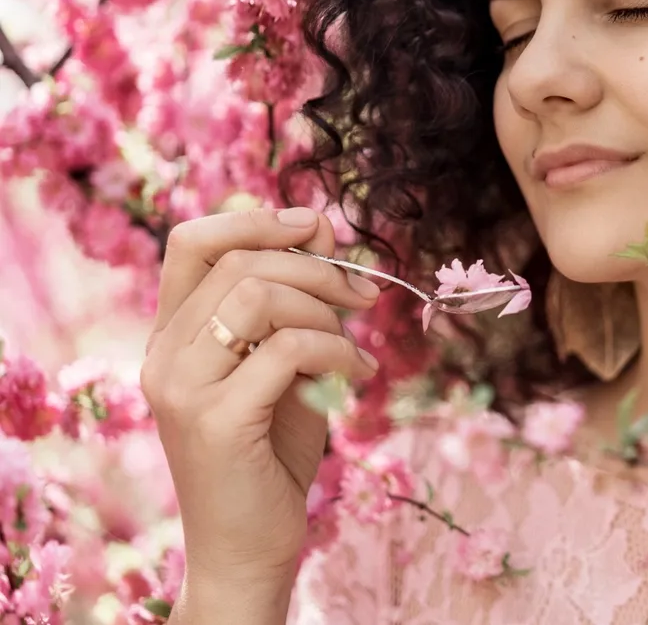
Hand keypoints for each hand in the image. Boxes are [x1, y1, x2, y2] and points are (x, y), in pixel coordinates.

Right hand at [141, 207, 381, 590]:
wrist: (250, 545)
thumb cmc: (271, 453)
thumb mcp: (287, 364)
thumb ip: (296, 304)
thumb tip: (321, 230)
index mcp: (172, 336)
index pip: (191, 242)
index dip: (256, 220)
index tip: (316, 226)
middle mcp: (164, 356)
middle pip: (239, 262)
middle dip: (317, 267)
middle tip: (365, 296)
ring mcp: (182, 388)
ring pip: (258, 296)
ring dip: (325, 309)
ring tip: (355, 346)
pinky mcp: (214, 421)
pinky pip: (286, 348)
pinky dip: (337, 351)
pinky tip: (358, 375)